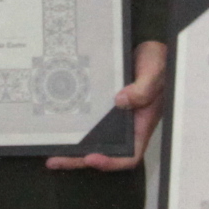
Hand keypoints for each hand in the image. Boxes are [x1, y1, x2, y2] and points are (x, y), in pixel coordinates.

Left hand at [48, 41, 168, 170]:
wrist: (149, 47)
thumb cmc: (157, 62)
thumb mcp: (154, 73)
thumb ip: (142, 89)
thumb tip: (120, 101)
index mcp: (141, 125)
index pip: (130, 155)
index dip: (111, 162)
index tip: (91, 158)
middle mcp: (126, 125)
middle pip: (104, 152)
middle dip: (80, 159)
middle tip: (56, 160)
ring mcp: (113, 117)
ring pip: (92, 140)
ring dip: (73, 147)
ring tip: (51, 153)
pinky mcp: (102, 106)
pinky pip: (88, 121)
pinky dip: (74, 127)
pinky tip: (57, 126)